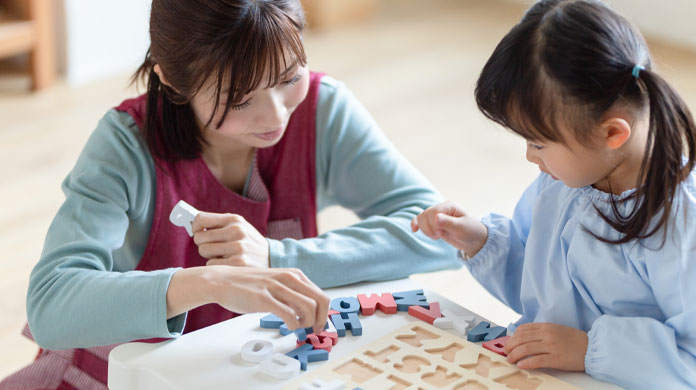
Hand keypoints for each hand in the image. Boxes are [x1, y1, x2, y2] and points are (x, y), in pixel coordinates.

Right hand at [167, 267, 329, 332]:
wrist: (222, 281)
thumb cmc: (248, 285)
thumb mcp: (277, 283)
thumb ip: (292, 293)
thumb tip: (308, 311)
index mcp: (294, 275)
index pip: (321, 295)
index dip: (324, 313)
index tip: (320, 324)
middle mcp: (289, 278)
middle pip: (320, 301)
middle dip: (320, 320)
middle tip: (313, 330)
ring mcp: (277, 287)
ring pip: (308, 308)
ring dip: (307, 323)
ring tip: (297, 327)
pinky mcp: (264, 298)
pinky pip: (289, 314)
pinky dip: (293, 324)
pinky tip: (288, 326)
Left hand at [192, 212, 268, 267]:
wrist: (273, 258)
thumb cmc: (249, 242)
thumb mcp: (239, 227)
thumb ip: (218, 224)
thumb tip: (192, 222)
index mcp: (235, 219)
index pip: (201, 218)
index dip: (195, 226)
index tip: (197, 231)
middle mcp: (236, 231)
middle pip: (199, 237)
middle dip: (203, 243)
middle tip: (213, 246)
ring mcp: (238, 247)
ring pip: (204, 251)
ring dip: (210, 255)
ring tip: (223, 255)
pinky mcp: (238, 263)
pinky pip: (211, 264)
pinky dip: (217, 265)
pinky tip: (229, 263)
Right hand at [411, 201, 487, 256]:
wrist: (474, 240)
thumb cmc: (471, 231)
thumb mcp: (462, 228)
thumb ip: (449, 223)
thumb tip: (436, 218)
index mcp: (449, 206)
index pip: (434, 211)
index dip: (433, 224)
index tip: (440, 234)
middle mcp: (441, 208)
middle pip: (425, 215)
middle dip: (428, 228)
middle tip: (438, 236)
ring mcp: (436, 215)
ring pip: (421, 218)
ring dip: (425, 229)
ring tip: (435, 236)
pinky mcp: (433, 223)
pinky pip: (420, 221)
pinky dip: (416, 225)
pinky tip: (414, 230)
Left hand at [505, 323, 587, 370]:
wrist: (592, 348)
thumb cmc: (574, 340)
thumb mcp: (556, 330)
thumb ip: (541, 332)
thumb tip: (523, 339)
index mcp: (546, 326)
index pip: (523, 329)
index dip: (512, 337)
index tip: (508, 343)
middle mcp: (547, 334)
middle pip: (521, 339)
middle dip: (510, 346)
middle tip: (506, 352)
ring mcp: (552, 346)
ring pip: (526, 349)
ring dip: (514, 355)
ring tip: (510, 360)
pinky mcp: (556, 358)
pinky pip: (537, 360)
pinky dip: (526, 363)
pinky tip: (521, 365)